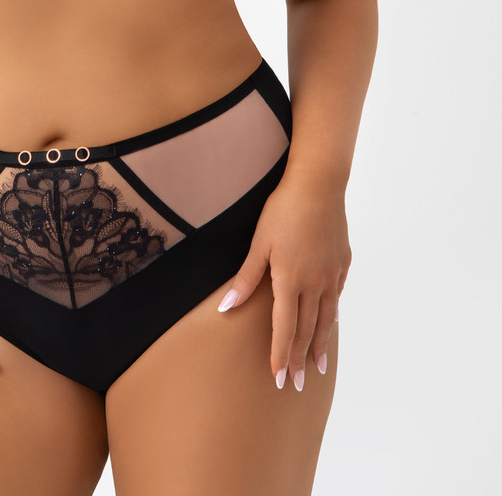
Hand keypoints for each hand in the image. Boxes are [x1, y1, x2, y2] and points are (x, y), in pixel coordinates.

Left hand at [217, 176, 350, 389]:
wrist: (319, 185)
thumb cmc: (283, 210)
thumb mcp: (259, 242)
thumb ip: (246, 277)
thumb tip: (226, 307)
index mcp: (290, 280)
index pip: (284, 328)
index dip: (280, 354)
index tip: (278, 378)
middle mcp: (314, 283)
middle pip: (306, 329)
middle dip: (300, 359)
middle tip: (297, 384)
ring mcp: (332, 274)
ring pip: (326, 318)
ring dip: (320, 344)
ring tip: (318, 366)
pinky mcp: (342, 263)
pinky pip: (336, 297)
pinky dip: (332, 315)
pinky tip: (330, 323)